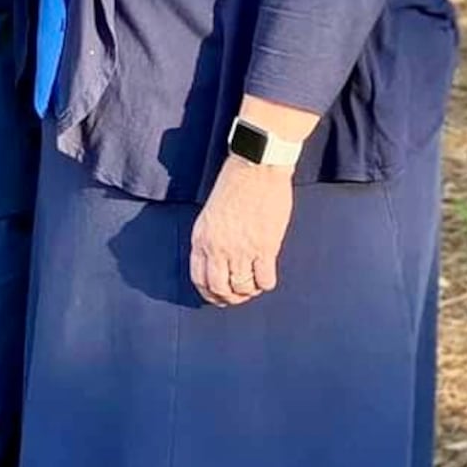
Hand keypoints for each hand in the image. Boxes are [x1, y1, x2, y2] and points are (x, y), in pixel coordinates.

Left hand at [189, 157, 292, 308]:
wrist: (256, 168)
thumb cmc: (234, 185)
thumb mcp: (210, 214)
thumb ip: (211, 239)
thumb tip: (219, 261)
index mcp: (201, 239)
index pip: (199, 279)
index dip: (209, 293)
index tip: (219, 296)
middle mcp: (218, 248)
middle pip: (219, 288)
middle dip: (229, 298)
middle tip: (239, 296)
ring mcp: (241, 249)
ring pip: (242, 287)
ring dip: (249, 292)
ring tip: (254, 286)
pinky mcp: (265, 247)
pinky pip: (264, 279)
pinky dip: (265, 284)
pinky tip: (267, 276)